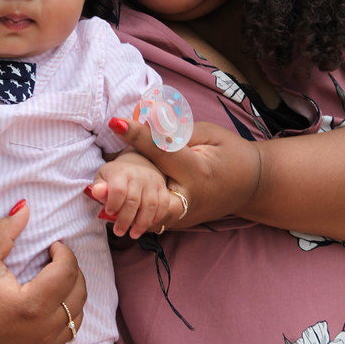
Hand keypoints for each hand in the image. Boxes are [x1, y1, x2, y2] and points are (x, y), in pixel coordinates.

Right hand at [0, 202, 86, 343]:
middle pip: (78, 294)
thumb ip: (5, 231)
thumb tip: (25, 207)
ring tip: (54, 278)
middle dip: (71, 271)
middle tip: (56, 259)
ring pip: (76, 316)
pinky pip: (66, 334)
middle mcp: (41, 330)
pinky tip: (49, 300)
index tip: (53, 246)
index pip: (67, 272)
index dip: (64, 253)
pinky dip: (64, 315)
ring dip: (71, 294)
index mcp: (31, 304)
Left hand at [88, 152, 169, 238]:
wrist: (134, 165)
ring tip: (133, 234)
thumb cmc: (115, 177)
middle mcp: (138, 176)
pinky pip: (163, 204)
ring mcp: (152, 181)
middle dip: (125, 220)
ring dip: (142, 223)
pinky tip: (148, 226)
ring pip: (150, 205)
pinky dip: (157, 217)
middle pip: (133, 200)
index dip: (114, 204)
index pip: (118, 190)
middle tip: (119, 232)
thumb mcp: (102, 178)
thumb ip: (99, 188)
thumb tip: (98, 192)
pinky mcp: (162, 187)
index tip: (108, 212)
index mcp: (121, 173)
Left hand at [97, 117, 261, 226]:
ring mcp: (184, 215)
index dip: (138, 136)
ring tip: (94, 197)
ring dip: (121, 208)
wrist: (252, 186)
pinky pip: (153, 219)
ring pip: (148, 214)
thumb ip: (177, 133)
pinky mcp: (178, 222)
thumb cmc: (229, 153)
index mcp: (198, 171)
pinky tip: (108, 209)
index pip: (163, 151)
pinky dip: (132, 213)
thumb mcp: (209, 134)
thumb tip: (147, 121)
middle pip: (150, 193)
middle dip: (122, 191)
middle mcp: (189, 197)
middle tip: (93, 187)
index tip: (114, 122)